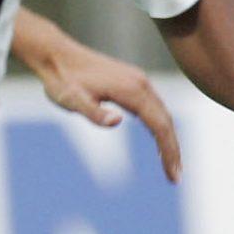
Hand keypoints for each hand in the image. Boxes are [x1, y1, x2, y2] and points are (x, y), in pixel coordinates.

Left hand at [35, 44, 182, 182]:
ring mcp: (138, 81)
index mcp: (131, 90)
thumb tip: (118, 121)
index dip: (168, 151)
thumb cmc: (63, 80)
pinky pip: (153, 107)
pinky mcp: (132, 81)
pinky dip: (160, 126)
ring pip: (162, 114)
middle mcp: (141, 83)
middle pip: (166, 121)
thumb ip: (94, 112)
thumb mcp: (72, 100)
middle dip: (173, 150)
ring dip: (168, 139)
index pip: (159, 125)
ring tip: (171, 164)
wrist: (57, 55)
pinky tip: (158, 140)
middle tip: (176, 178)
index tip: (173, 174)